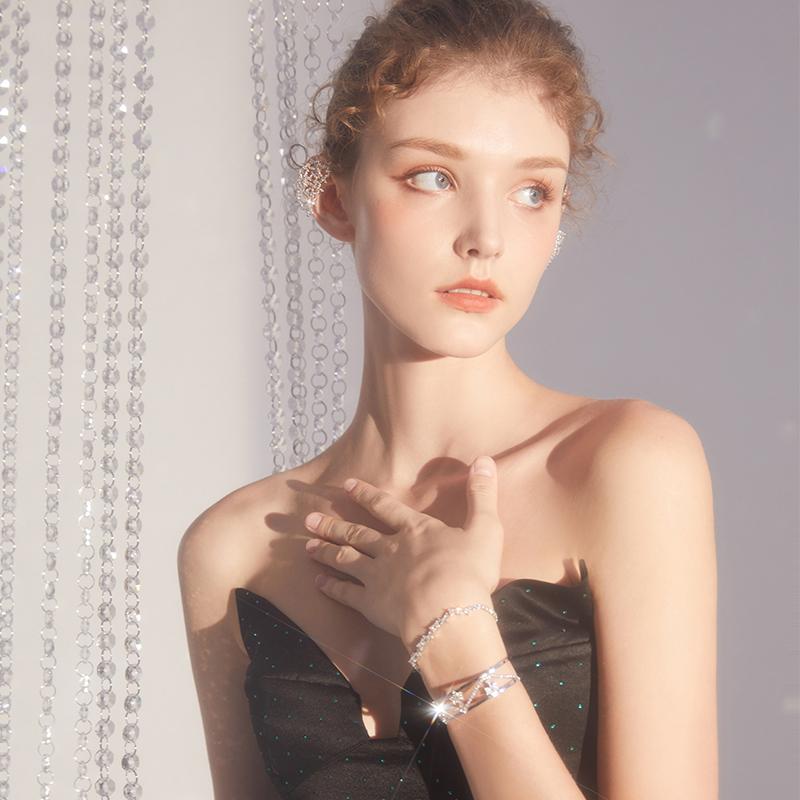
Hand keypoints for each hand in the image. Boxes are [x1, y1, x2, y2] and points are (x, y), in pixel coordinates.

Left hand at [303, 456, 504, 650]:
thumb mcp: (485, 528)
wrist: (449, 615)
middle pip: (358, 534)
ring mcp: (377, 577)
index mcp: (416, 530)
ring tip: (307, 545)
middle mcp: (391, 549)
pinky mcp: (371, 605)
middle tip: (310, 519)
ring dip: (326, 551)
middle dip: (334, 525)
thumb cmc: (469, 572)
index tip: (348, 486)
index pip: (387, 507)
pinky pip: (346, 593)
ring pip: (346, 559)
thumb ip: (482, 495)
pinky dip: (331, 587)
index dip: (367, 495)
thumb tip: (485, 460)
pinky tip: (318, 583)